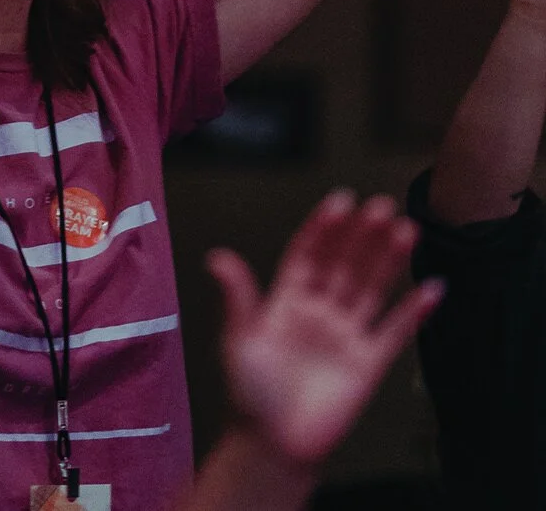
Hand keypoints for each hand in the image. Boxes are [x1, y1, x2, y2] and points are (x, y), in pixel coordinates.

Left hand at [207, 191, 442, 466]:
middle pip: (345, 264)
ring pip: (372, 288)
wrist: (273, 448)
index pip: (309, 254)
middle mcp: (319, 312)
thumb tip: (216, 257)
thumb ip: (237, 297)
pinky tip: (432, 288)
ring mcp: (345, 336)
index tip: (340, 202)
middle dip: (362, 235)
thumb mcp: (239, 340)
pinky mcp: (368, 364)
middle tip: (380, 206)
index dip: (324, 228)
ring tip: (407, 229)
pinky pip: (396, 332)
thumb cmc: (250, 396)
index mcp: (286, 302)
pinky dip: (415, 312)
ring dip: (389, 260)